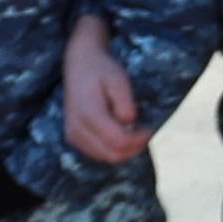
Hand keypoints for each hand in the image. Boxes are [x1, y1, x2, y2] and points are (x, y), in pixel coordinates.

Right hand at [61, 12, 149, 166]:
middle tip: (144, 133)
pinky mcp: (73, 138)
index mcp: (88, 113)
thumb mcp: (119, 80)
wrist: (78, 63)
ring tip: (133, 132)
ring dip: (124, 150)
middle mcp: (77, 128)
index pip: (119, 141)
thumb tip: (129, 124)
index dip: (139, 140)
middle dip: (133, 148)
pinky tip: (120, 133)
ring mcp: (73, 135)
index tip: (149, 128)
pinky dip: (112, 149)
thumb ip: (125, 104)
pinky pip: (98, 153)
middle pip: (112, 155)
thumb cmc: (101, 70)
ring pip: (105, 157)